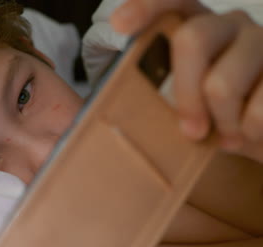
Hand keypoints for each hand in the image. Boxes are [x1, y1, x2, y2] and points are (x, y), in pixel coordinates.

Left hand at [111, 0, 262, 162]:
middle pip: (192, 41)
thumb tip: (99, 111)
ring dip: (219, 121)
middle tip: (188, 131)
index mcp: (196, 26)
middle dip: (183, 94)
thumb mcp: (178, 102)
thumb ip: (152, 92)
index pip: (171, 1)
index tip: (120, 25)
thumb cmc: (211, 115)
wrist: (260, 130)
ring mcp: (262, 45)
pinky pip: (260, 111)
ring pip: (222, 83)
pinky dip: (249, 134)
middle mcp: (229, 25)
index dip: (146, 7)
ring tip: (224, 135)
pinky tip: (249, 134)